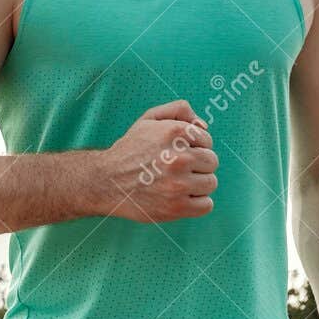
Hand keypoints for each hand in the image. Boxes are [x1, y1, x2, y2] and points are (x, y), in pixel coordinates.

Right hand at [98, 100, 217, 222]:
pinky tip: (180, 197)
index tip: (178, 152)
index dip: (194, 146)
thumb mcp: (149, 119)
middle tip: (177, 168)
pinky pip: (206, 205)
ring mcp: (178, 185)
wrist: (106, 181)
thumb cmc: (131, 149)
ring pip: (211, 183)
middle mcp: (179, 158)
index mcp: (175, 132)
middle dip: (198, 164)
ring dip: (198, 183)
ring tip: (178, 183)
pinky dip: (197, 203)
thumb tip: (204, 126)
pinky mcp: (176, 207)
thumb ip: (179, 110)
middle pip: (212, 161)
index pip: (207, 140)